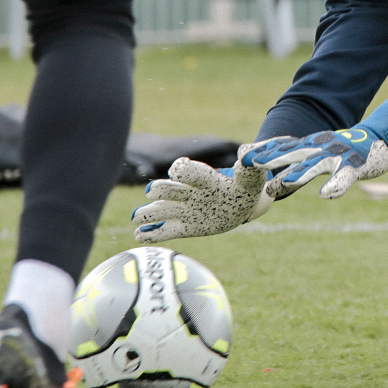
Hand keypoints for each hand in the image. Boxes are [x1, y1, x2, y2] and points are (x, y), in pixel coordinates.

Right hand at [131, 144, 279, 240]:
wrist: (244, 202)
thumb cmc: (246, 184)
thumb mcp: (252, 175)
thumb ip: (250, 163)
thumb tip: (246, 152)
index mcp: (205, 179)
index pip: (189, 171)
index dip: (182, 169)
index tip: (177, 171)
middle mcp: (191, 194)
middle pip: (169, 190)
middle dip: (160, 190)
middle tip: (153, 193)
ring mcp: (187, 211)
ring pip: (162, 211)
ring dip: (148, 214)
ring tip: (135, 217)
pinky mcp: (187, 228)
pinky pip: (166, 231)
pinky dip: (152, 234)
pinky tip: (139, 236)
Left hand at [246, 94, 387, 200]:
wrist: (383, 138)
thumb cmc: (348, 151)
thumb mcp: (321, 154)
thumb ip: (299, 165)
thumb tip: (271, 184)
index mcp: (311, 146)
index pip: (283, 147)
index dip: (263, 150)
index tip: (241, 154)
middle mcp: (321, 148)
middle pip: (292, 152)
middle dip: (270, 157)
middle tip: (249, 162)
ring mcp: (337, 156)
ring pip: (314, 165)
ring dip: (297, 174)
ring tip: (281, 184)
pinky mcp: (355, 165)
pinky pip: (344, 177)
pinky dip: (335, 186)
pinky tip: (326, 195)